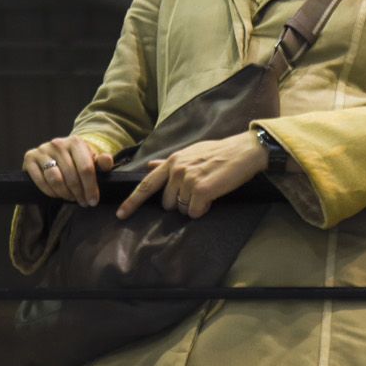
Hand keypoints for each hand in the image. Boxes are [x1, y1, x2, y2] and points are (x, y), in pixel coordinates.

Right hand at [24, 135, 113, 206]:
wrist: (56, 153)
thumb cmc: (78, 159)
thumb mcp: (92, 159)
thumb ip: (102, 162)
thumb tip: (106, 161)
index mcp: (76, 142)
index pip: (86, 168)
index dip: (91, 187)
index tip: (93, 201)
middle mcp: (58, 143)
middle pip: (71, 175)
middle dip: (79, 193)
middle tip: (83, 202)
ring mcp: (43, 150)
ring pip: (55, 179)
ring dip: (64, 193)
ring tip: (71, 198)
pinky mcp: (30, 157)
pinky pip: (40, 180)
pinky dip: (49, 191)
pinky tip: (57, 195)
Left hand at [116, 131, 267, 219]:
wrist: (244, 151)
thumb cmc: (219, 153)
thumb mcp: (190, 153)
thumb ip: (168, 162)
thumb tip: (150, 165)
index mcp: (172, 161)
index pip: (146, 184)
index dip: (132, 201)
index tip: (121, 214)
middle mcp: (176, 169)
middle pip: (167, 202)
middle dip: (180, 203)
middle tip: (198, 191)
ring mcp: (188, 179)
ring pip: (181, 209)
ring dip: (194, 206)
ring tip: (208, 191)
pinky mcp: (201, 189)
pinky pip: (194, 212)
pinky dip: (203, 209)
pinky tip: (213, 197)